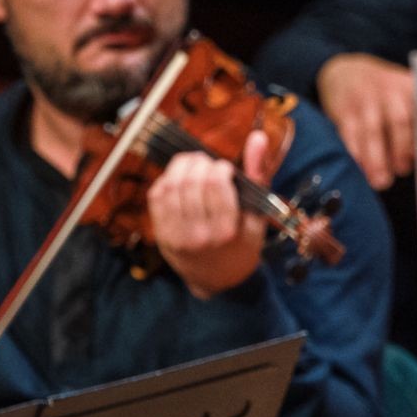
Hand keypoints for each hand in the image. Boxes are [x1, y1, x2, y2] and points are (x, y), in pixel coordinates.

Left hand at [149, 131, 269, 298]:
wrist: (217, 280)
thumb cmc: (243, 244)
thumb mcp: (259, 214)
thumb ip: (258, 174)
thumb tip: (257, 136)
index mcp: (228, 231)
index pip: (217, 184)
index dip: (220, 168)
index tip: (225, 169)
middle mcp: (200, 234)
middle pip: (192, 182)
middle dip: (200, 164)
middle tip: (207, 164)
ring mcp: (177, 235)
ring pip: (172, 186)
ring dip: (182, 167)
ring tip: (193, 167)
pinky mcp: (162, 233)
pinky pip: (157, 196)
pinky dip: (166, 180)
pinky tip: (179, 179)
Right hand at [317, 52, 415, 189]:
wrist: (344, 71)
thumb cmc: (384, 93)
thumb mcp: (403, 92)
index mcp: (410, 88)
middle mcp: (389, 91)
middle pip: (399, 120)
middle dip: (402, 148)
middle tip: (403, 170)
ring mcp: (365, 100)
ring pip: (372, 132)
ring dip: (376, 160)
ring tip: (381, 182)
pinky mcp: (344, 111)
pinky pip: (349, 135)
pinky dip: (356, 155)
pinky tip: (362, 170)